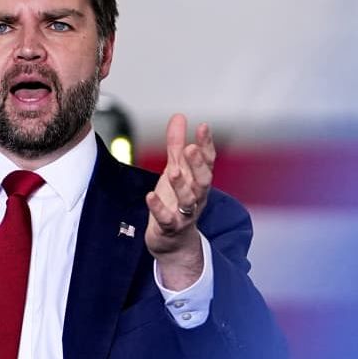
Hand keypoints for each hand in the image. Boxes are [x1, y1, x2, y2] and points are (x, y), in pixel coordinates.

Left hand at [145, 114, 214, 290]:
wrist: (173, 242)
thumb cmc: (176, 202)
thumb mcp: (176, 170)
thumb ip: (175, 145)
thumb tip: (178, 117)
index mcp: (198, 181)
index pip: (207, 161)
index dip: (206, 144)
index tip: (203, 127)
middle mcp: (196, 197)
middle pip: (203, 180)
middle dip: (198, 165)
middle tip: (191, 148)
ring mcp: (185, 213)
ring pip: (188, 200)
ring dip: (182, 186)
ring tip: (173, 171)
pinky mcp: (170, 228)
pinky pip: (167, 219)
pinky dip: (159, 208)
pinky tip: (150, 196)